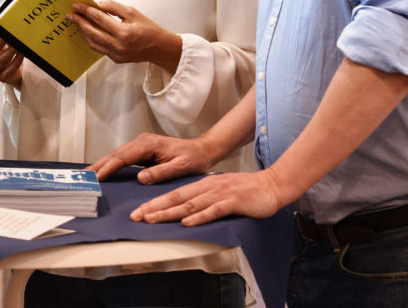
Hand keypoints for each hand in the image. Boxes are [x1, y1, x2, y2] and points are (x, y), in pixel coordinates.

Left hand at [69, 0, 181, 71]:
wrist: (159, 47)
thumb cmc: (148, 28)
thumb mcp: (133, 12)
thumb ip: (114, 7)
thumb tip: (98, 4)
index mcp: (123, 32)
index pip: (99, 18)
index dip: (86, 11)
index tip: (77, 5)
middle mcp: (118, 45)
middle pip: (92, 32)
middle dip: (80, 22)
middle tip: (71, 15)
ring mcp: (116, 54)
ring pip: (93, 43)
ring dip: (83, 32)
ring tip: (78, 23)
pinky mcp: (116, 59)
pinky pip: (99, 49)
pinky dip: (92, 40)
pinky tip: (89, 32)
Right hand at [88, 131, 215, 184]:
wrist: (202, 150)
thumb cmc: (194, 159)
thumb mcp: (181, 167)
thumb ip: (161, 172)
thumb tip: (140, 178)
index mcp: (149, 144)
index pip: (123, 157)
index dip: (109, 167)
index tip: (97, 177)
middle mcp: (142, 142)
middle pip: (115, 154)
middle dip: (99, 165)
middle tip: (84, 177)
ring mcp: (141, 145)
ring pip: (117, 155)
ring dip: (102, 165)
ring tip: (88, 176)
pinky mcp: (142, 151)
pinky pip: (122, 158)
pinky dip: (111, 164)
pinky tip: (103, 171)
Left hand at [125, 169, 291, 226]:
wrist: (272, 185)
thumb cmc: (245, 191)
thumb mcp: (219, 191)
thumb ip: (203, 198)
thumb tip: (183, 209)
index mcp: (203, 185)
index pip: (174, 194)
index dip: (155, 202)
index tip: (138, 211)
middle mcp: (208, 187)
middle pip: (176, 198)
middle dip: (154, 207)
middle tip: (136, 216)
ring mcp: (220, 194)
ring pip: (190, 204)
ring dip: (169, 212)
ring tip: (152, 219)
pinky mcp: (234, 202)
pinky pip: (214, 210)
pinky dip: (199, 217)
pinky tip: (187, 223)